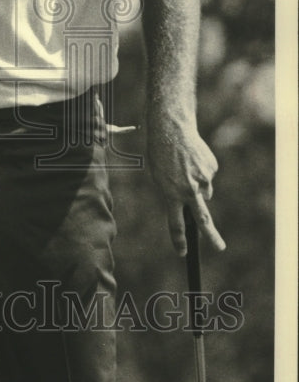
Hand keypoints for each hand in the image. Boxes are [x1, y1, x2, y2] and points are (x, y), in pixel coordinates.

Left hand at [145, 111, 224, 255]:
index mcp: (171, 194)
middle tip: (220, 248)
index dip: (179, 240)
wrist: (171, 129)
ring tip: (184, 167)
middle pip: (203, 220)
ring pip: (204, 191)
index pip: (176, 224)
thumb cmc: (160, 154)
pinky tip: (192, 159)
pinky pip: (207, 177)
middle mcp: (189, 189)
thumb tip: (200, 201)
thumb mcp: (160, 177)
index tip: (182, 253)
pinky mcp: (212, 168)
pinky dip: (201, 171)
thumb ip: (176, 193)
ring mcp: (203, 179)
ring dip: (197, 185)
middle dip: (212, 236)